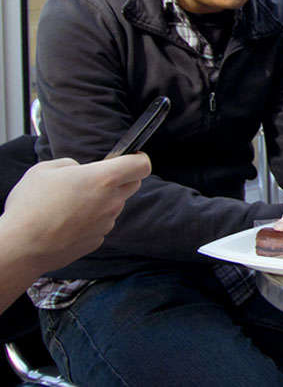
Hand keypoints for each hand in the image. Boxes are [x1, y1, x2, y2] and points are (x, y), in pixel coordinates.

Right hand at [0, 153, 150, 273]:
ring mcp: (107, 223)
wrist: (22, 246)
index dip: (139, 159)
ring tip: (70, 204)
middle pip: (132, 184)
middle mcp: (112, 201)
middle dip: (121, 178)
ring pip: (114, 205)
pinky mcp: (98, 240)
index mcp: (104, 179)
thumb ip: (70, 164)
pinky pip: (100, 224)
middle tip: (96, 178)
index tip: (132, 157)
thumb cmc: (31, 205)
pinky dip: (90, 220)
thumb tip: (79, 170)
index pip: (141, 166)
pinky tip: (66, 222)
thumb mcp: (45, 169)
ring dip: (102, 201)